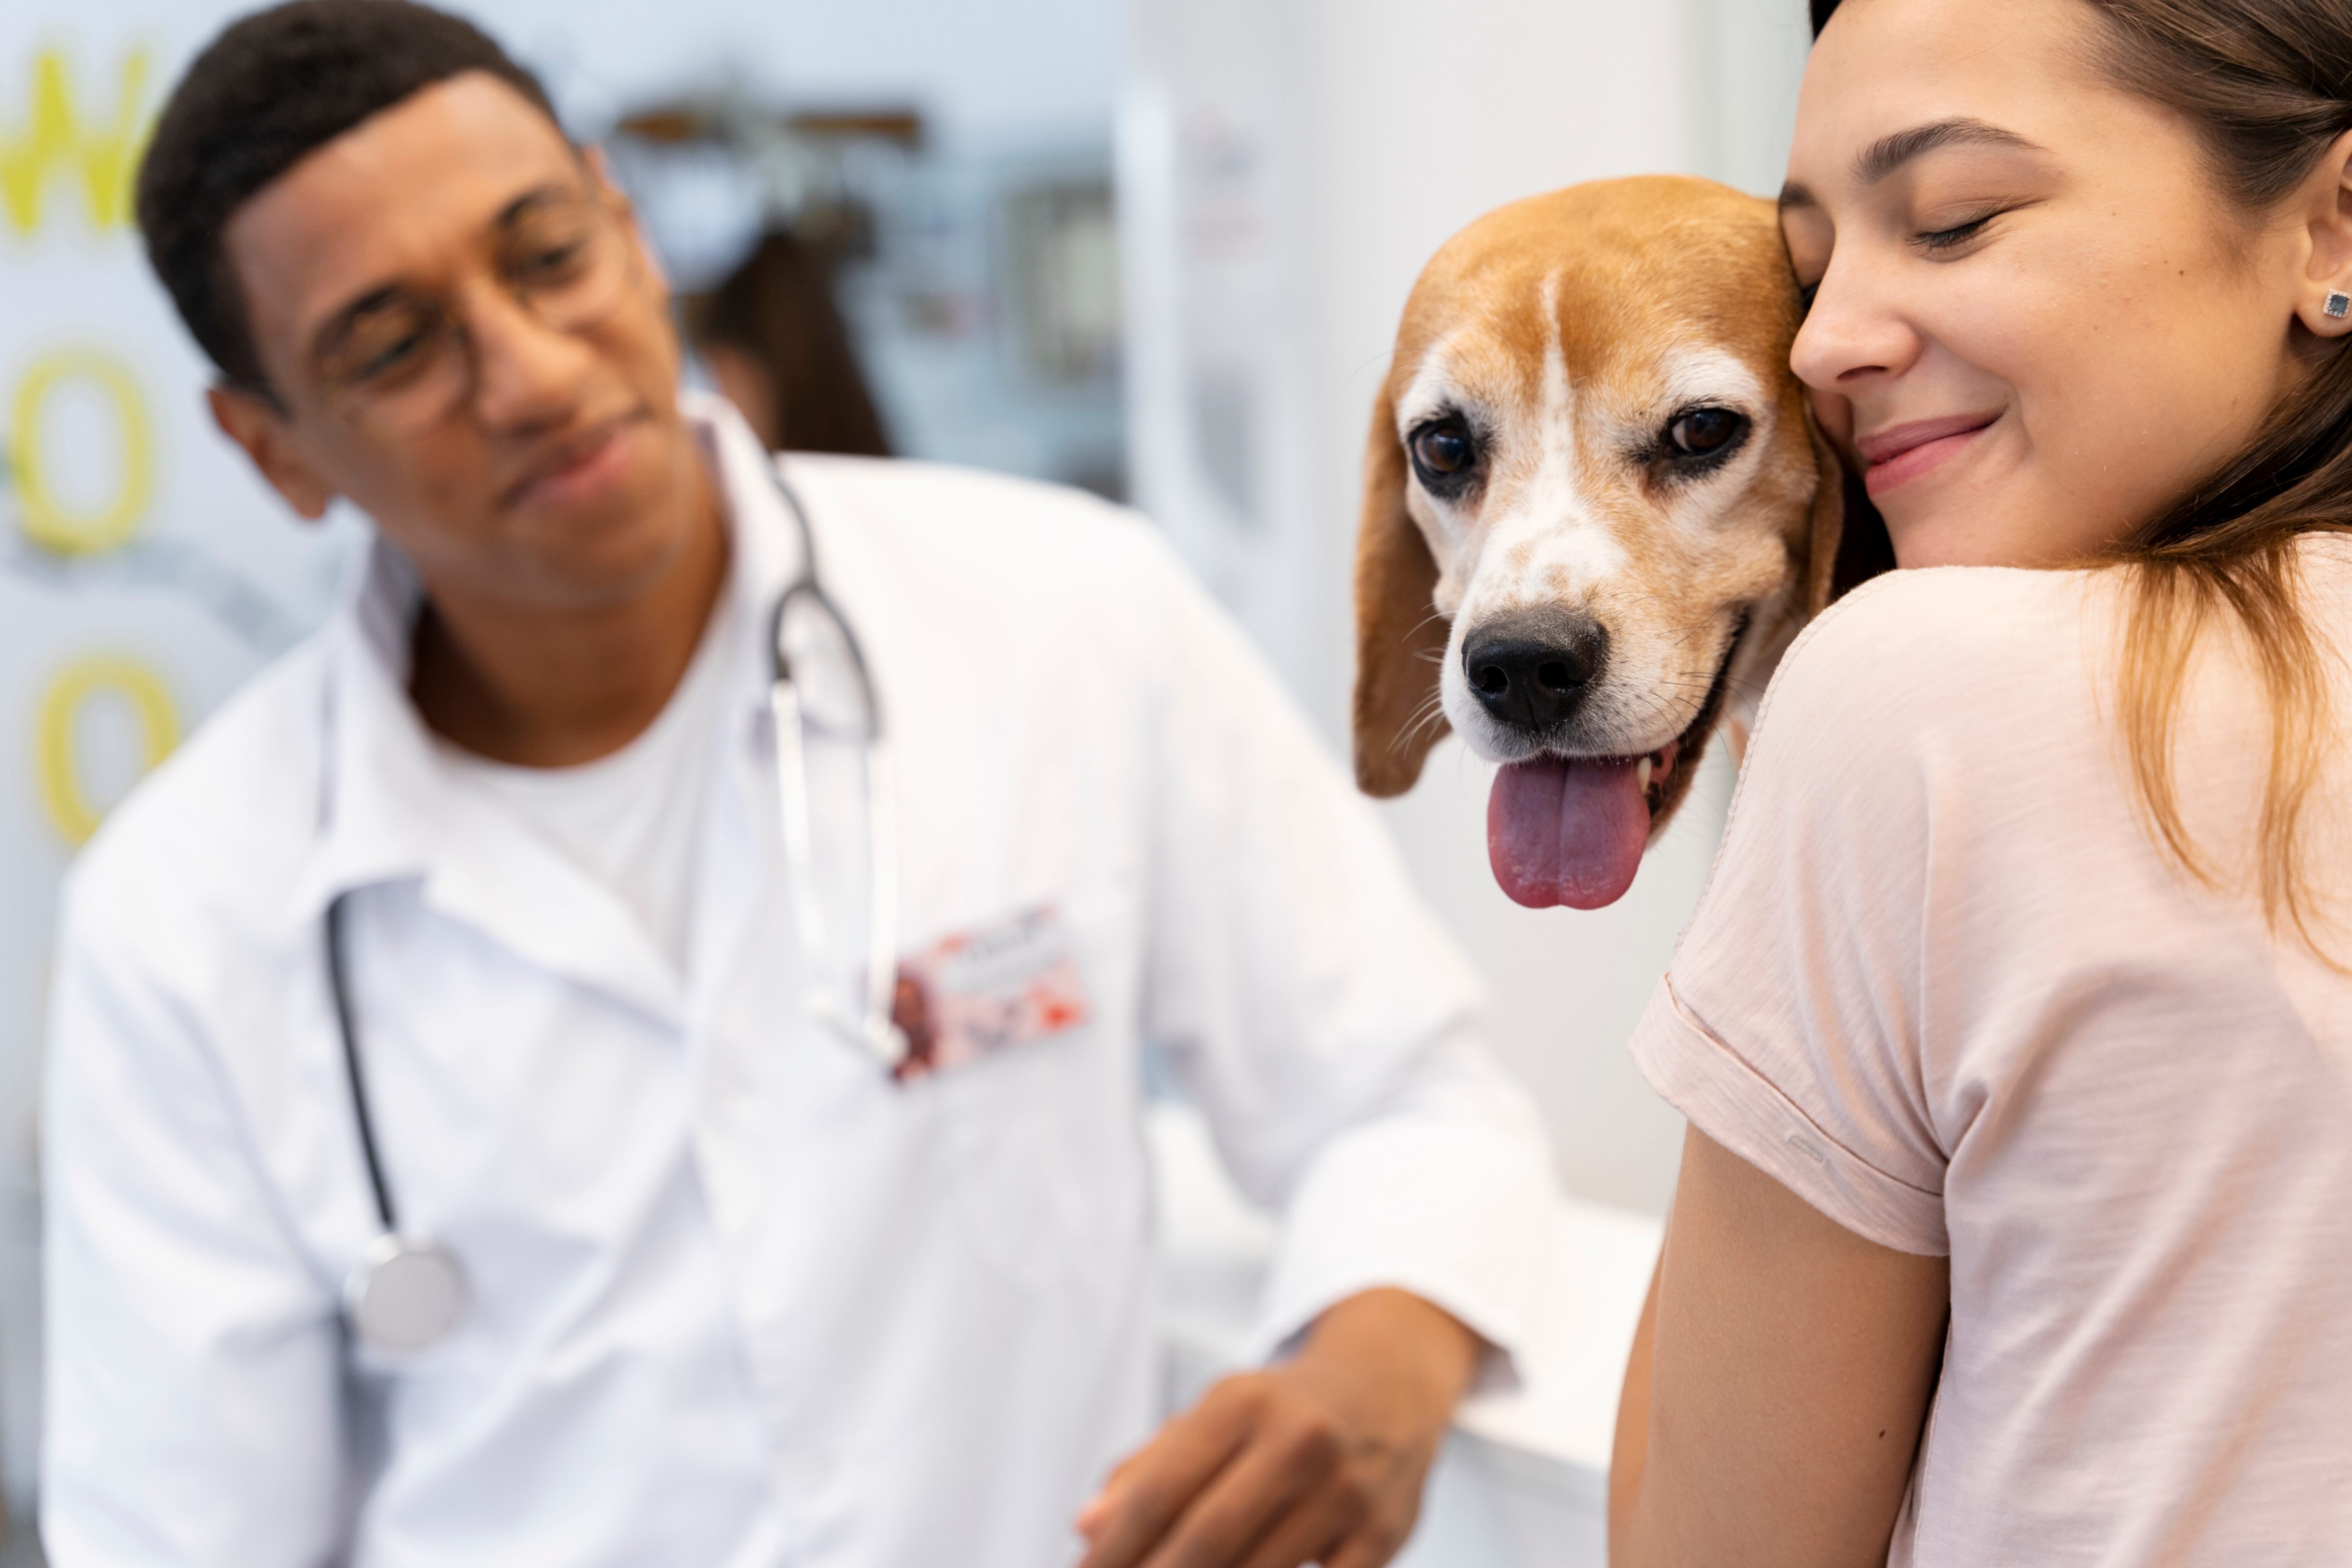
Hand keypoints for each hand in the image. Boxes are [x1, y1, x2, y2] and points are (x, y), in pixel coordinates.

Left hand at [1074, 1288, 1480, 1567]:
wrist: (1388, 1388)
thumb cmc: (1280, 1412)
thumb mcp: (1214, 1415)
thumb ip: (1147, 1465)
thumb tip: (1086, 1525)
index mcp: (1241, 1403)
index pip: (1157, 1490)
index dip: (1112, 1548)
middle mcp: (1296, 1439)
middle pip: (1204, 1540)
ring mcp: (1345, 1491)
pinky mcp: (1381, 1536)